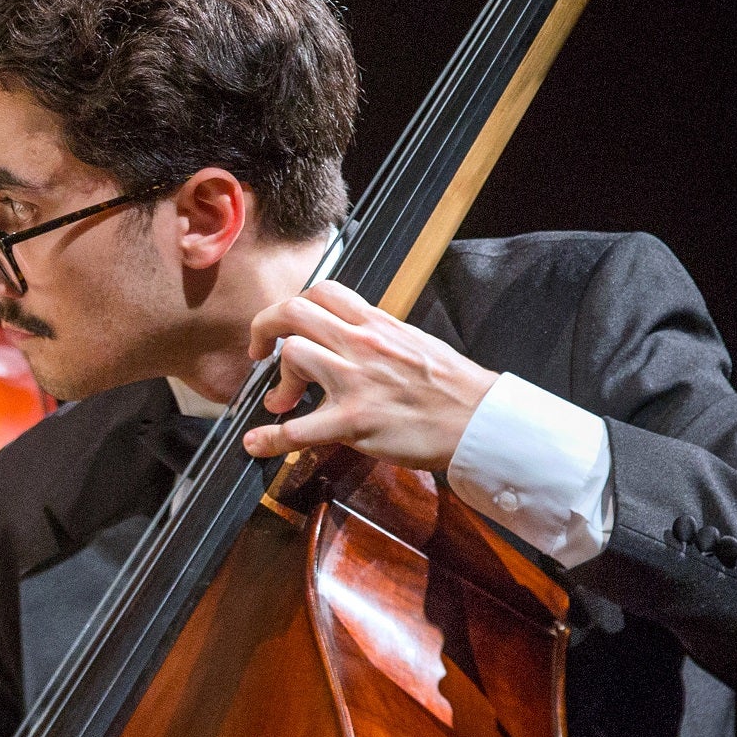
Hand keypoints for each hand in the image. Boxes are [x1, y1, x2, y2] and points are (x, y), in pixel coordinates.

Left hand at [241, 281, 495, 469]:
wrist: (479, 420)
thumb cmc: (452, 386)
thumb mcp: (413, 342)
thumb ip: (377, 336)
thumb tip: (350, 336)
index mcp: (377, 324)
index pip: (322, 292)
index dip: (292, 306)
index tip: (284, 327)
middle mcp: (363, 344)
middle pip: (293, 312)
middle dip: (265, 328)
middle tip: (259, 352)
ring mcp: (357, 382)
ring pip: (293, 355)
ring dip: (278, 381)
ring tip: (282, 403)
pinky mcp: (355, 422)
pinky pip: (299, 428)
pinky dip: (271, 438)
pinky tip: (257, 444)